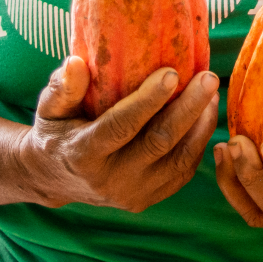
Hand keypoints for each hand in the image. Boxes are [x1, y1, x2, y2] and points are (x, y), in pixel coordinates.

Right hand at [17, 56, 218, 211]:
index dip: (148, 101)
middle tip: (209, 78)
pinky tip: (206, 116)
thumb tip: (77, 62)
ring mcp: (132, 194)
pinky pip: (182, 172)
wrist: (55, 178)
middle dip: (188, 108)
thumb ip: (63, 87)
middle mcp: (110, 180)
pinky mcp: (148, 199)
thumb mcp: (49, 108)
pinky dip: (198, 144)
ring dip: (201, 125)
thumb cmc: (56, 130)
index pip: (121, 126)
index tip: (172, 72)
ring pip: (178, 160)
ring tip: (213, 93)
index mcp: (83, 154)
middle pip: (158, 143)